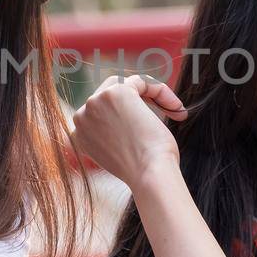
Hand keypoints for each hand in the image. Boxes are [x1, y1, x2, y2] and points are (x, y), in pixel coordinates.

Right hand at [69, 74, 186, 191]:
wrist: (149, 174)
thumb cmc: (143, 170)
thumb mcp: (119, 152)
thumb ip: (113, 134)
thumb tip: (127, 119)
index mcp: (80, 135)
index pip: (101, 112)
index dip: (127, 115)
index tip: (149, 128)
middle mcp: (82, 117)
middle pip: (110, 93)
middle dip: (137, 100)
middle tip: (163, 112)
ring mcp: (95, 102)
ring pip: (126, 84)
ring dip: (151, 95)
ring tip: (173, 110)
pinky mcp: (116, 92)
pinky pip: (142, 81)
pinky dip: (161, 92)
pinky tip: (176, 108)